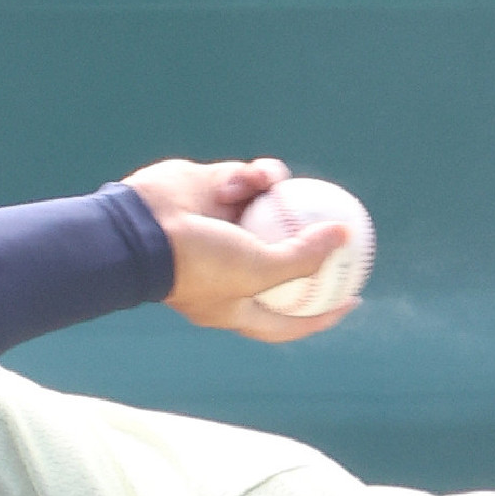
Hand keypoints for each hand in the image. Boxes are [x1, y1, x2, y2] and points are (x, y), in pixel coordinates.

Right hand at [123, 157, 355, 343]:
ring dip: (281, 200)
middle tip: (343, 237)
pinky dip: (252, 178)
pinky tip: (260, 176)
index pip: (288, 319)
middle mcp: (228, 269)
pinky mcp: (209, 192)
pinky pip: (245, 181)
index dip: (321, 314)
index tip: (352, 300)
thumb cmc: (199, 262)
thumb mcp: (258, 272)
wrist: (142, 228)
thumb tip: (343, 236)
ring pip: (267, 212)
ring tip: (294, 193)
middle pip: (281, 262)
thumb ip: (304, 258)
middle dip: (311, 250)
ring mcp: (218, 228)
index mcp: (236, 304)